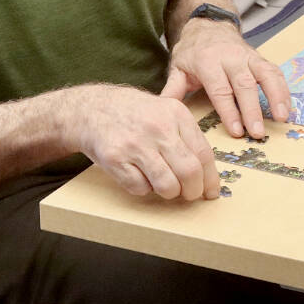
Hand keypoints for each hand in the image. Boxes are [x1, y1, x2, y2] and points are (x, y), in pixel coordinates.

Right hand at [75, 86, 220, 200]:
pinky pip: (140, 188)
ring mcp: (135, 143)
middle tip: (189, 194)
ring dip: (169, 192)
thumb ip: (186, 136)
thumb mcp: (165, 111)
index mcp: (176, 114)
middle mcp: (158, 128)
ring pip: (166, 185)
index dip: (211, 178)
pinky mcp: (115, 158)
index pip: (203, 154)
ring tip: (164, 185)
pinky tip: (140, 175)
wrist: (92, 109)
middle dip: (193, 191)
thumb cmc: (134, 114)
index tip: (211, 191)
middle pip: (189, 172)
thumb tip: (207, 172)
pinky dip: (143, 188)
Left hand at [162, 19, 290, 139]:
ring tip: (281, 118)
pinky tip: (287, 108)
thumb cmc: (192, 51)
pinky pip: (275, 72)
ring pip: (265, 75)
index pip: (220, 89)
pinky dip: (283, 89)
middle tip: (257, 132)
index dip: (229, 111)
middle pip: (244, 84)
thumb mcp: (177, 67)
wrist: (208, 25)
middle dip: (252, 109)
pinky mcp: (260, 58)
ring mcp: (248, 56)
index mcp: (208, 61)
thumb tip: (163, 111)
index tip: (236, 130)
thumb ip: (172, 89)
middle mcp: (231, 57)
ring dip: (275, 97)